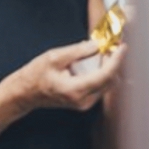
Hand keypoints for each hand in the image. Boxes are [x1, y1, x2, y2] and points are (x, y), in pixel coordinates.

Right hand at [5, 39, 124, 113]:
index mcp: (75, 90)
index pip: (105, 75)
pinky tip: (93, 63)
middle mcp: (83, 100)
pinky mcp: (85, 102)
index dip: (117, 59)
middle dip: (113, 62)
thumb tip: (98, 44)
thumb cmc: (35, 75)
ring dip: (107, 67)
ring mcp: (85, 104)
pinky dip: (101, 73)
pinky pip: (100, 86)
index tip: (122, 47)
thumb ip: (78, 51)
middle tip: (109, 46)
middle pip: (110, 80)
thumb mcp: (54, 57)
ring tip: (100, 53)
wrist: (25, 93)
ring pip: (107, 84)